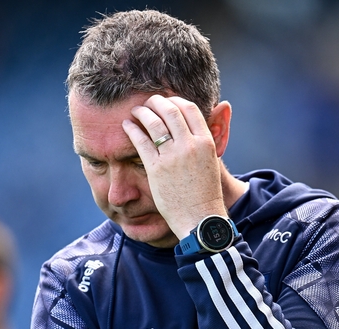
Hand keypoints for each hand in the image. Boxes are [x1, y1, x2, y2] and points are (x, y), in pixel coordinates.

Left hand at [122, 95, 225, 238]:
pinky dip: (132, 129)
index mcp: (206, 142)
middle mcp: (190, 145)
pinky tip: (127, 126)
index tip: (166, 101)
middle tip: (148, 102)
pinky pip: (141, 141)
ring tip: (135, 111)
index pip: (190, 108)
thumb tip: (196, 130)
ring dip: (142, 112)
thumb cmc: (205, 193)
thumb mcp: (210, 162)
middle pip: (170, 110)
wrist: (200, 218)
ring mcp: (173, 156)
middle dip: (156, 102)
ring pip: (154, 122)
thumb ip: (202, 143)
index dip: (175, 100)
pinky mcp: (157, 168)